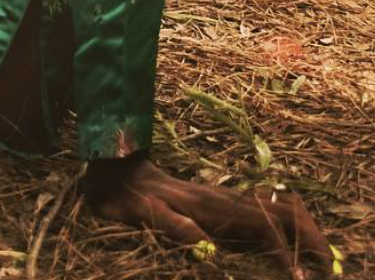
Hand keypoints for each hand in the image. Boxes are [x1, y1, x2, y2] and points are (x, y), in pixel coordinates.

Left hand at [83, 154, 339, 276]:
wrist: (113, 172)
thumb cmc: (127, 198)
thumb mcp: (145, 214)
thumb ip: (173, 227)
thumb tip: (204, 242)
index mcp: (212, 206)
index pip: (263, 223)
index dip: (285, 249)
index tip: (300, 274)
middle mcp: (223, 200)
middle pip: (279, 211)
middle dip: (308, 234)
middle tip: (329, 262)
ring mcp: (221, 200)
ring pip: (273, 209)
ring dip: (300, 229)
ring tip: (318, 257)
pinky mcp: (217, 205)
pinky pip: (259, 213)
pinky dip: (282, 226)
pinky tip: (285, 245)